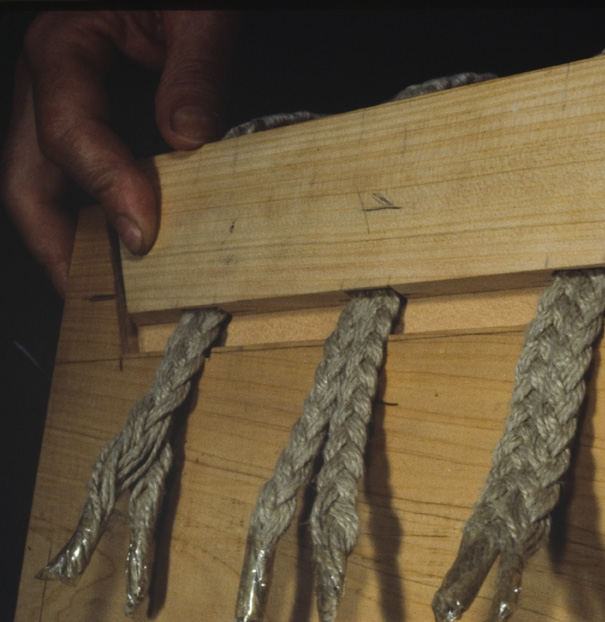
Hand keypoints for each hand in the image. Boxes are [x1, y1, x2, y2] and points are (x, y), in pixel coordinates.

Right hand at [0, 11, 239, 295]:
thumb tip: (189, 140)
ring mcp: (62, 105)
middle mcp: (50, 81)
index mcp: (64, 46)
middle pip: (28, 179)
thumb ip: (196, 72)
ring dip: (72, 244)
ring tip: (112, 294)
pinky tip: (126, 251)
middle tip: (99, 303)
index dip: (106, 187)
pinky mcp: (90, 121)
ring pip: (44, 187)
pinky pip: (75, 181)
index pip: (69, 131)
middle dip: (57, 248)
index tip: (144, 233)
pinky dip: (94, 222)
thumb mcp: (199, 16)